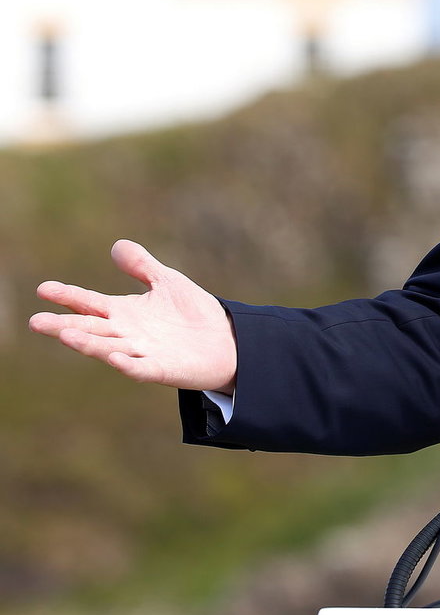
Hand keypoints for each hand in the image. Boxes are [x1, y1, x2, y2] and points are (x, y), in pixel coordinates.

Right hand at [30, 239, 237, 392]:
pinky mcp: (162, 369)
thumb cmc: (193, 313)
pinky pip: (141, 368)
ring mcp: (142, 352)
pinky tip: (115, 358)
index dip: (68, 296)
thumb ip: (142, 267)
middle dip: (64, 325)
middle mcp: (127, 334)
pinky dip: (127, 364)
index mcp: (124, 312)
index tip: (43, 289)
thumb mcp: (167, 283)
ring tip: (65, 335)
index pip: (90, 302)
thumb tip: (117, 245)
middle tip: (36, 321)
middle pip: (90, 328)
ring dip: (88, 344)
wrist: (228, 341)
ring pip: (108, 348)